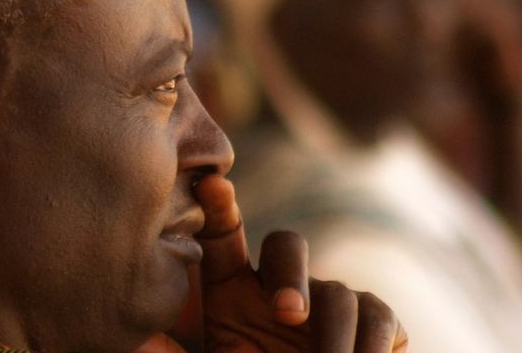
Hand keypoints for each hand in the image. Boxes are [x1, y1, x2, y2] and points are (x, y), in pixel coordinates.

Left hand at [194, 175, 407, 352]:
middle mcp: (281, 290)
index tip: (210, 185)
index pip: (223, 240)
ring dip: (334, 332)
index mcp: (231, 296)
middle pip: (288, 247)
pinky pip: (381, 317)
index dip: (218, 210)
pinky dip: (372, 346)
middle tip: (287, 315)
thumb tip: (140, 345)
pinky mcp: (377, 325)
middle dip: (290, 274)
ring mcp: (331, 303)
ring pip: (338, 291)